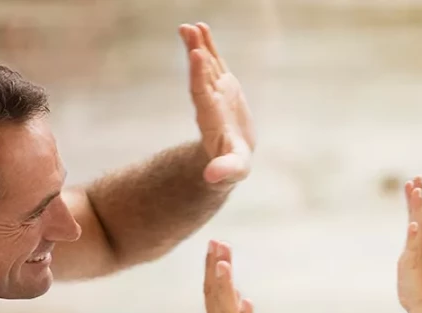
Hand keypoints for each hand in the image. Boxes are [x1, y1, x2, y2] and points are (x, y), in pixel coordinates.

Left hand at [181, 23, 255, 184]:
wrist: (232, 156)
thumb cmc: (233, 167)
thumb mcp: (233, 170)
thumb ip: (224, 170)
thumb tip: (212, 177)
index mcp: (211, 119)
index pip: (202, 93)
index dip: (198, 74)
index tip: (195, 55)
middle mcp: (210, 102)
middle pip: (200, 74)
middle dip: (195, 53)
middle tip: (188, 31)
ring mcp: (217, 92)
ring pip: (205, 65)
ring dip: (198, 45)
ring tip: (191, 25)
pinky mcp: (225, 87)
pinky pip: (215, 64)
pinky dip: (209, 46)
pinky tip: (202, 28)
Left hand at [397, 177, 421, 312]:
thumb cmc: (415, 283)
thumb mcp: (412, 259)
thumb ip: (413, 246)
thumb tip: (414, 237)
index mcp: (418, 241)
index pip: (417, 215)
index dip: (415, 199)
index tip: (414, 182)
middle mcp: (420, 243)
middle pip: (420, 214)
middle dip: (418, 196)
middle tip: (417, 177)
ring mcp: (418, 251)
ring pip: (418, 225)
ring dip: (417, 208)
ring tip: (417, 191)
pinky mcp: (414, 261)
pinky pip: (414, 245)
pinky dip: (414, 234)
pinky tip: (413, 224)